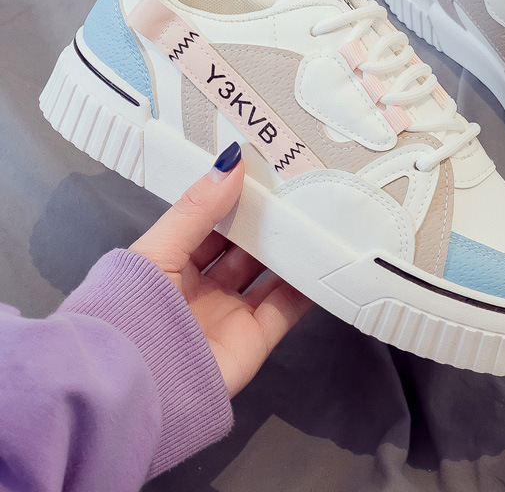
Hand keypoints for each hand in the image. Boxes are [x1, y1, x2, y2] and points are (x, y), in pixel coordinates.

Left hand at [130, 142, 311, 396]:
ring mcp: (230, 313)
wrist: (136, 388)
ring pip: (268, 273)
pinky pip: (287, 306)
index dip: (233, 199)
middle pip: (243, 247)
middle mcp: (203, 289)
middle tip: (296, 190)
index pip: (209, 224)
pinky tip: (323, 261)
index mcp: (172, 265)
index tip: (262, 173)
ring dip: (290, 250)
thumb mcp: (159, 250)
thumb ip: (198, 209)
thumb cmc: (134, 313)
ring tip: (316, 218)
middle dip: (266, 222)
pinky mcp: (255, 338)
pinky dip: (306, 287)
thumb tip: (231, 163)